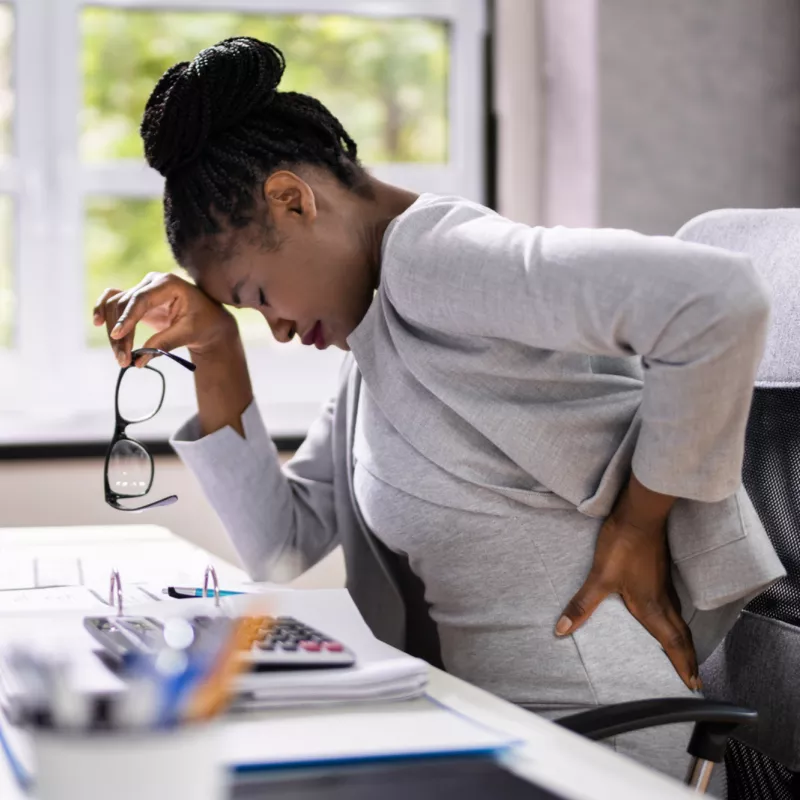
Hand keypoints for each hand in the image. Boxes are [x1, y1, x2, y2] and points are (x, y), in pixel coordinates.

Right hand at [92, 272, 237, 367]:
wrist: (209, 321)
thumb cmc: (204, 324)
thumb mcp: (189, 334)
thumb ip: (164, 344)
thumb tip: (138, 361)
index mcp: (168, 284)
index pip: (141, 299)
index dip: (127, 318)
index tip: (117, 336)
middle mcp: (151, 282)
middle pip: (124, 304)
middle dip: (120, 334)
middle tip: (123, 360)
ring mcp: (142, 289)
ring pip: (115, 306)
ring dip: (113, 332)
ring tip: (121, 358)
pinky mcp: (137, 300)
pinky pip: (113, 301)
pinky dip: (103, 311)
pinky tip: (97, 322)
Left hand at [555, 474, 699, 690]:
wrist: (640, 514)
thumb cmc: (623, 545)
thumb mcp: (599, 577)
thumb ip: (582, 606)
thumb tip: (561, 630)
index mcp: (652, 607)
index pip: (672, 643)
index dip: (682, 665)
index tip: (693, 685)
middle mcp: (663, 599)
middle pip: (682, 635)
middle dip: (688, 658)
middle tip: (694, 679)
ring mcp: (665, 584)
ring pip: (680, 619)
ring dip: (684, 639)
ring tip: (684, 652)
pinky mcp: (662, 571)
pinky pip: (674, 603)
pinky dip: (677, 619)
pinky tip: (669, 615)